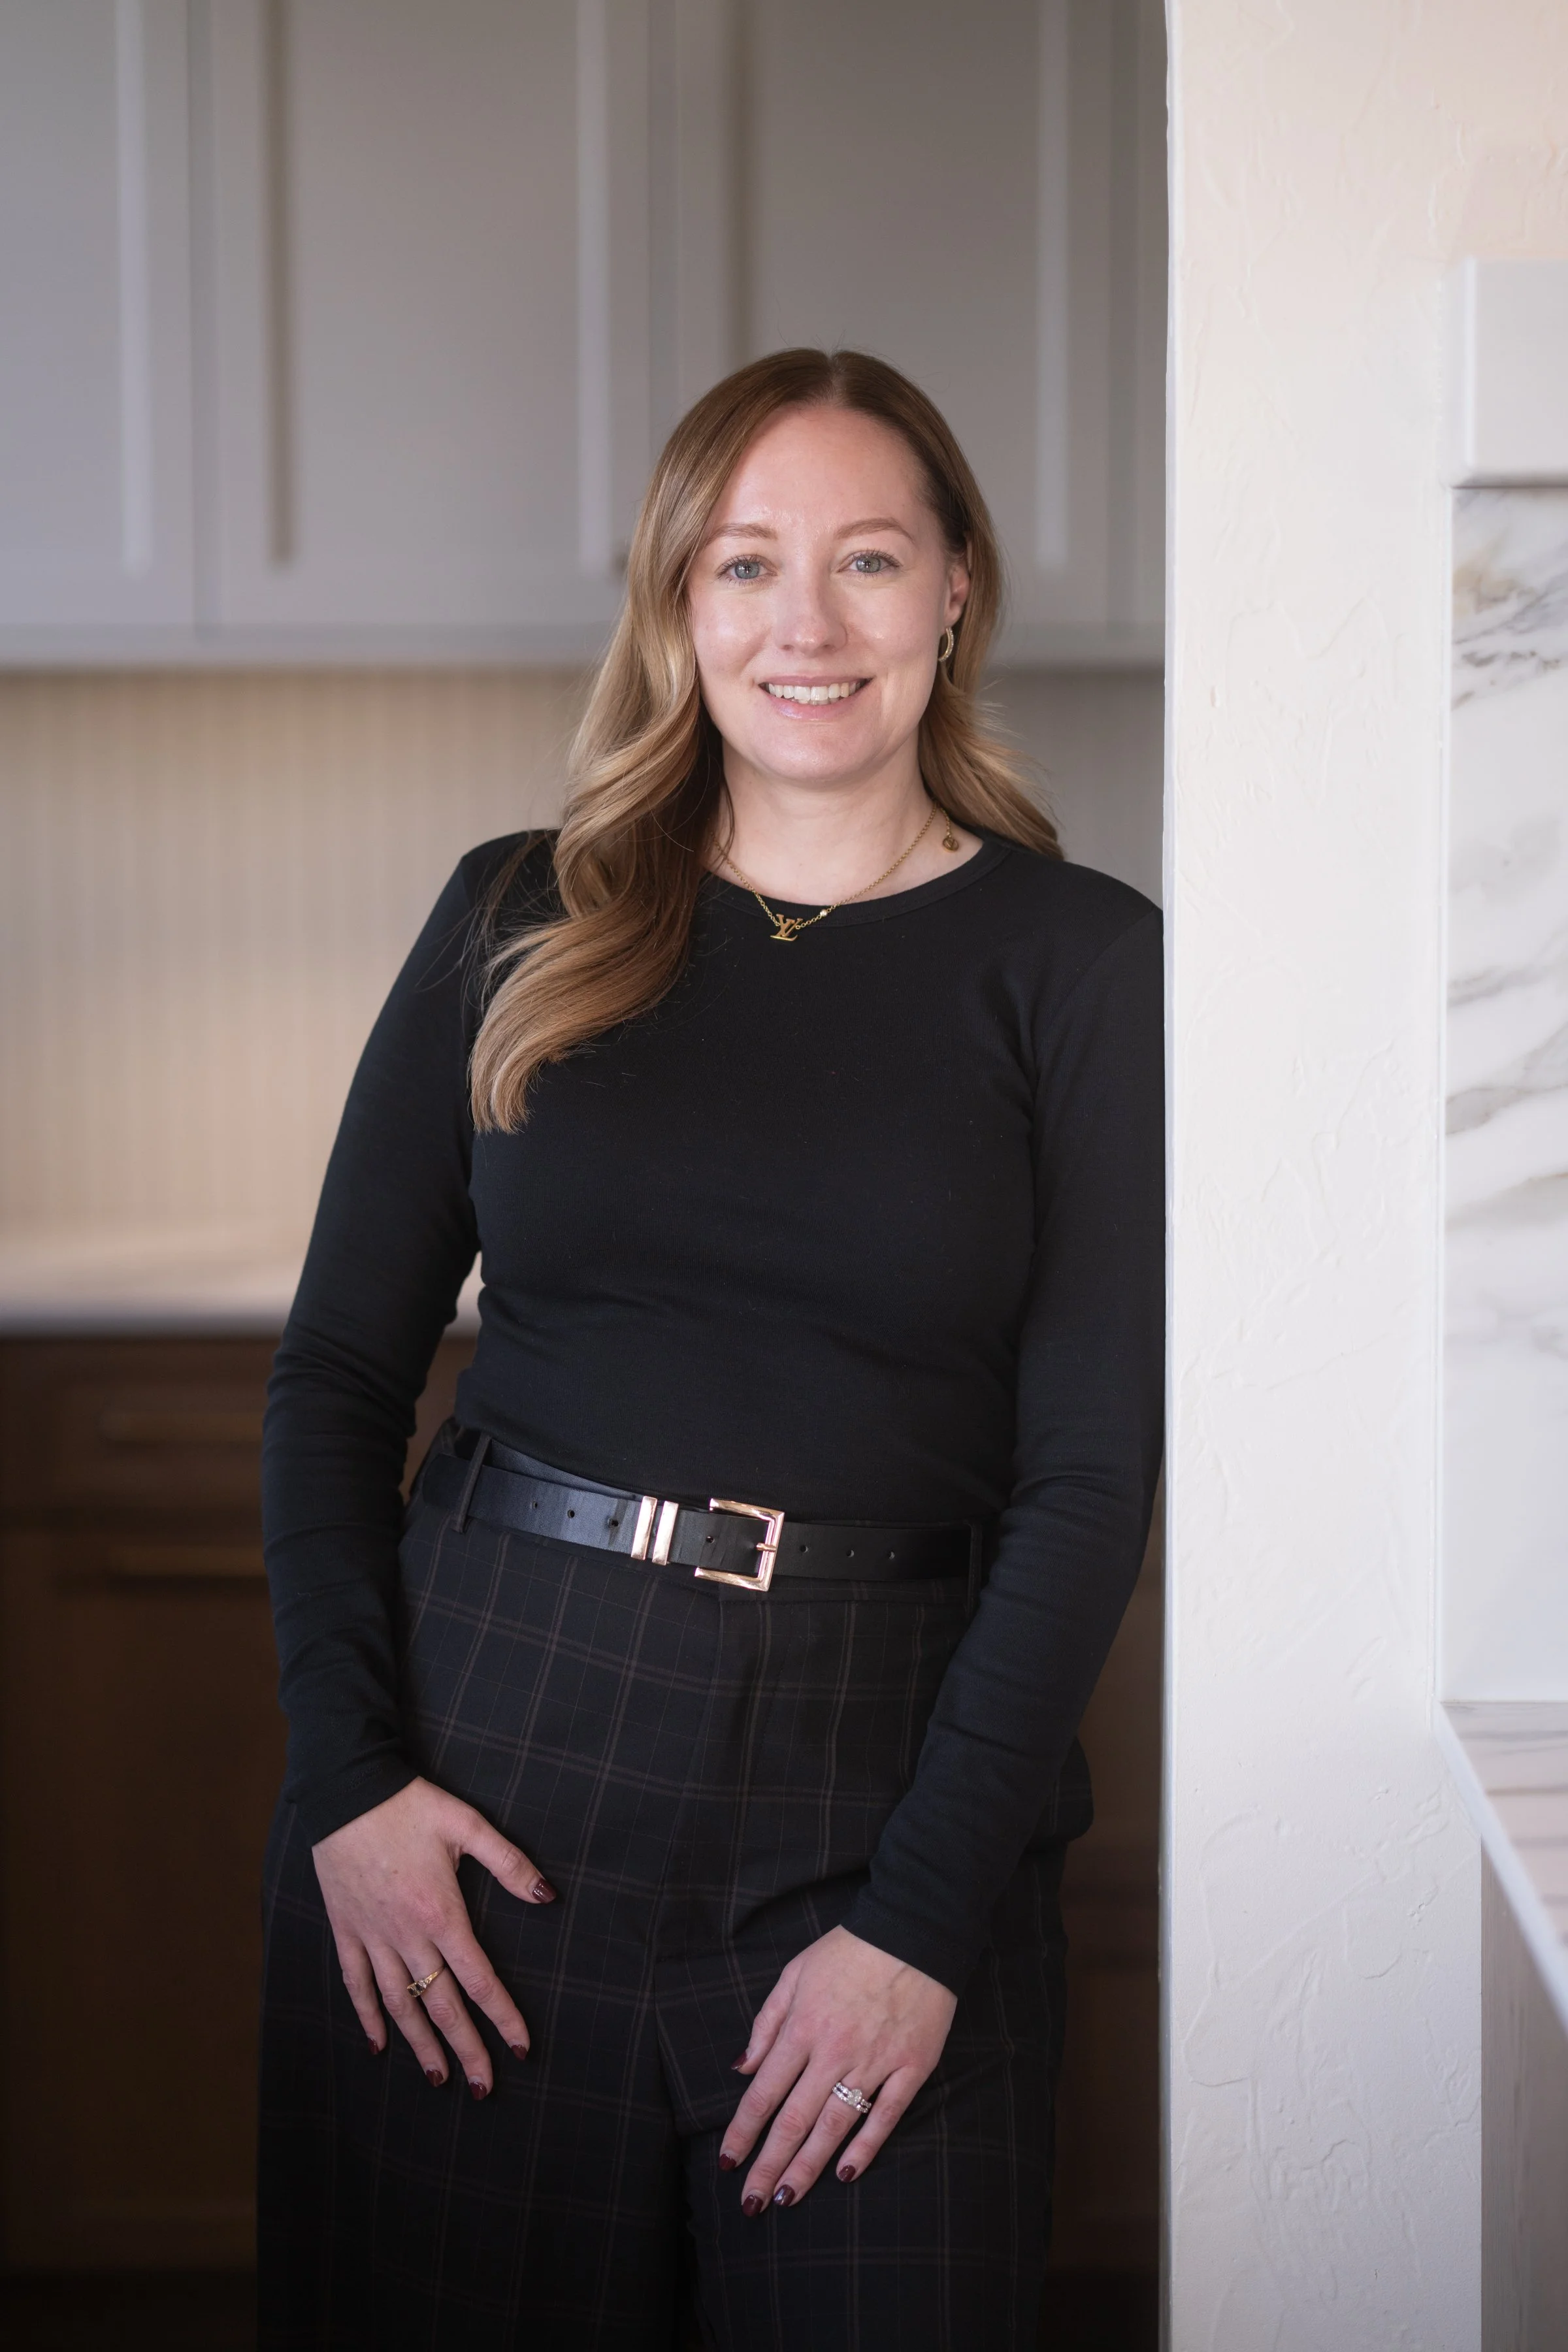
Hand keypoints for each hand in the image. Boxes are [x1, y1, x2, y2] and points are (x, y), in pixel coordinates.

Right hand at [312, 1776, 554, 2096]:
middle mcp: (407, 1935)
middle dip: (465, 2049)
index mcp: (442, 1914)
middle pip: (441, 2005)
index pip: (480, 1980)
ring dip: (420, 2045)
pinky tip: (378, 2045)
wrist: (345, 1791)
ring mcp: (372, 1937)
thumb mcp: (467, 1825)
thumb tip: (547, 1895)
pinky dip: (367, 2017)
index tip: (520, 2048)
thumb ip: (509, 1863)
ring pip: (399, 2004)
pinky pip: (356, 1984)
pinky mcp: (346, 1930)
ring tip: (438, 2078)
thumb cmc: (409, 1805)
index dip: (502, 2017)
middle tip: (484, 2087)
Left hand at [719, 1926, 956, 2210]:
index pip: (763, 2092)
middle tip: (751, 2203)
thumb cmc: (849, 1950)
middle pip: (794, 2120)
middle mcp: (833, 2051)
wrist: (913, 1930)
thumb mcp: (795, 1972)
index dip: (743, 2132)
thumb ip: (767, 2022)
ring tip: (787, 2200)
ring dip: (808, 2167)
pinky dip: (866, 2147)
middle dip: (769, 2165)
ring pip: (834, 2127)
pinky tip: (846, 2173)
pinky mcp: (911, 2067)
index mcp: (802, 2027)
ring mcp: (874, 2063)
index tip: (727, 2162)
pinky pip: (886, 2116)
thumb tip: (742, 2067)